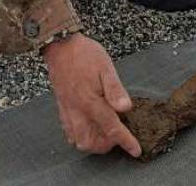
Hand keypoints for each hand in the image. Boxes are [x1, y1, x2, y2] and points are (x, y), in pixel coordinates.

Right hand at [42, 33, 141, 157]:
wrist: (60, 45)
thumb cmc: (84, 53)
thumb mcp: (106, 67)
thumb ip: (115, 89)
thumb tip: (126, 108)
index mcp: (90, 101)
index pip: (111, 128)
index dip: (125, 141)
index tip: (135, 150)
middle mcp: (77, 110)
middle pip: (90, 142)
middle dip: (106, 145)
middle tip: (119, 135)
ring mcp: (67, 110)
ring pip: (77, 140)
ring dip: (93, 142)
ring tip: (106, 132)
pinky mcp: (61, 107)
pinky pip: (69, 131)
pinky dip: (80, 135)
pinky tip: (90, 126)